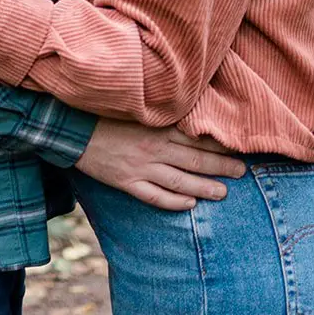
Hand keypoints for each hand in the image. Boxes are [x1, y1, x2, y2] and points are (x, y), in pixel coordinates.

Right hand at [74, 119, 246, 210]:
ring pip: (180, 181)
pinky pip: (154, 196)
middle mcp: (153, 148)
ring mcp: (140, 167)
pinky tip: (189, 204)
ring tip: (223, 193)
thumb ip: (161, 116)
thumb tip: (189, 119)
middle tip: (241, 172)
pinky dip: (173, 202)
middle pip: (195, 161)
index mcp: (157, 127)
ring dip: (204, 188)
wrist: (72, 128)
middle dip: (221, 167)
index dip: (219, 145)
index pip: (196, 138)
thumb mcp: (136, 110)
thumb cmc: (105, 114)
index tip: (238, 147)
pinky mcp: (126, 182)